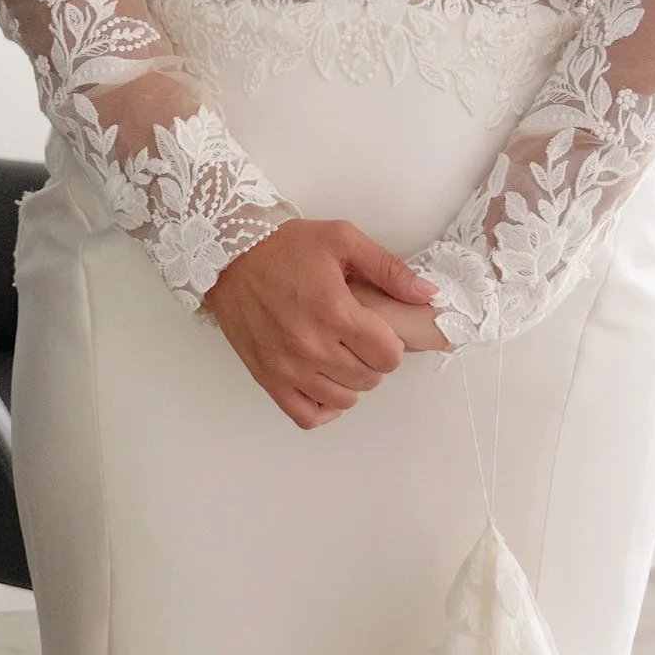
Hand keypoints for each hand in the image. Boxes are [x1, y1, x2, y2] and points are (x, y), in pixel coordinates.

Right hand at [203, 218, 440, 427]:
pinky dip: (323, 407)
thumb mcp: (342, 240)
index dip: (392, 345)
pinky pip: (305, 415)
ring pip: (343, 399)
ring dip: (351, 382)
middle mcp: (311, 344)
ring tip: (342, 357)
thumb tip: (427, 293)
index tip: (380, 331)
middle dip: (373, 361)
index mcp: (334, 310)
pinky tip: (325, 386)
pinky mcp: (267, 377)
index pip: (388, 356)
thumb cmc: (283, 246)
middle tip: (360, 340)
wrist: (227, 256)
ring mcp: (287, 366)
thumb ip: (389, 269)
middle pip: (369, 379)